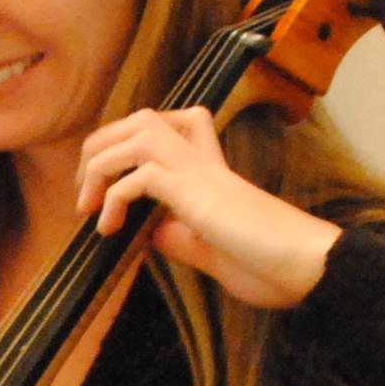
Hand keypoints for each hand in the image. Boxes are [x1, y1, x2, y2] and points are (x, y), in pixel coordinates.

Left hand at [74, 107, 339, 308]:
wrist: (300, 265)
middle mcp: (202, 159)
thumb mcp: (203, 246)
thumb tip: (141, 228)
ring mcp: (199, 170)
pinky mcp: (195, 189)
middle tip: (84, 195)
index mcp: (207, 167)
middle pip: (139, 120)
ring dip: (99, 168)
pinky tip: (111, 230)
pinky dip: (114, 199)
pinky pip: (139, 174)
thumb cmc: (262, 260)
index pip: (162, 124)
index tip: (105, 187)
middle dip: (99, 150)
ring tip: (89, 209)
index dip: (122, 144)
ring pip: (134, 135)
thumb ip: (172, 231)